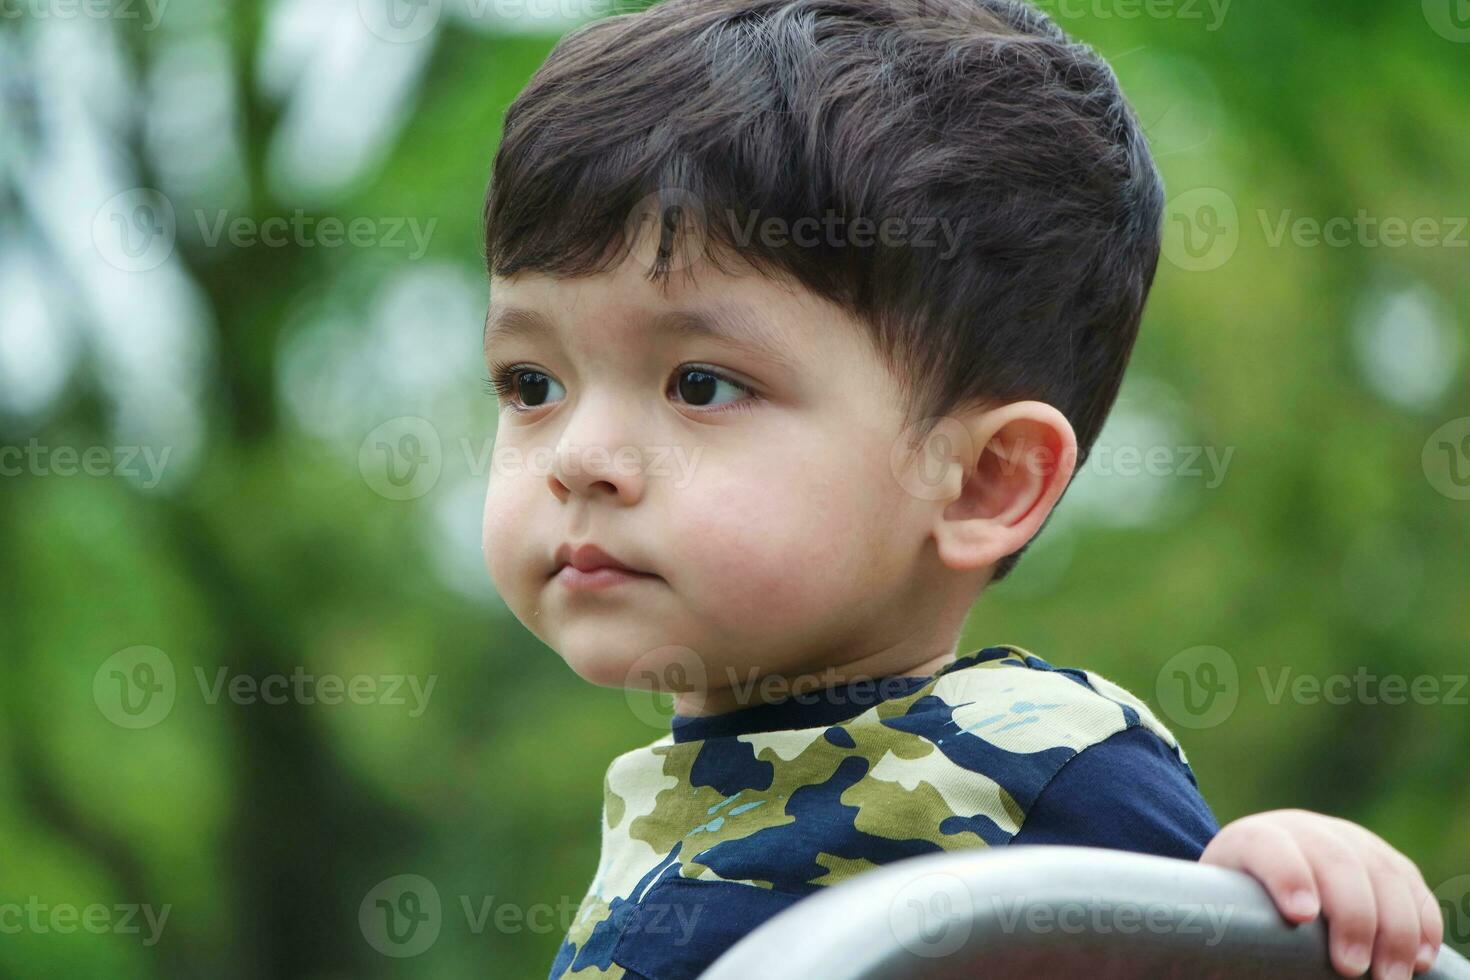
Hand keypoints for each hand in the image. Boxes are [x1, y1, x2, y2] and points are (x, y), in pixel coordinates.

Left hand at [1201, 809, 1443, 979]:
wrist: (1264, 874)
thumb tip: (1228, 975)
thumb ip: (1230, 940)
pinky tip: (1420, 959)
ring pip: (1380, 872)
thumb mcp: (1223, 917)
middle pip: (1334, 860)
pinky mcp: (1383, 857)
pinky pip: (1410, 884)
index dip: (1287, 875)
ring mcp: (1348, 838)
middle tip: (1350, 968)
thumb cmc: (1238, 909)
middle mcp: (1303, 831)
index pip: (1268, 846)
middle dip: (1350, 916)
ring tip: (1390, 977)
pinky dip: (1421, 922)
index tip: (1300, 916)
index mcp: (1252, 841)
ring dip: (1394, 928)